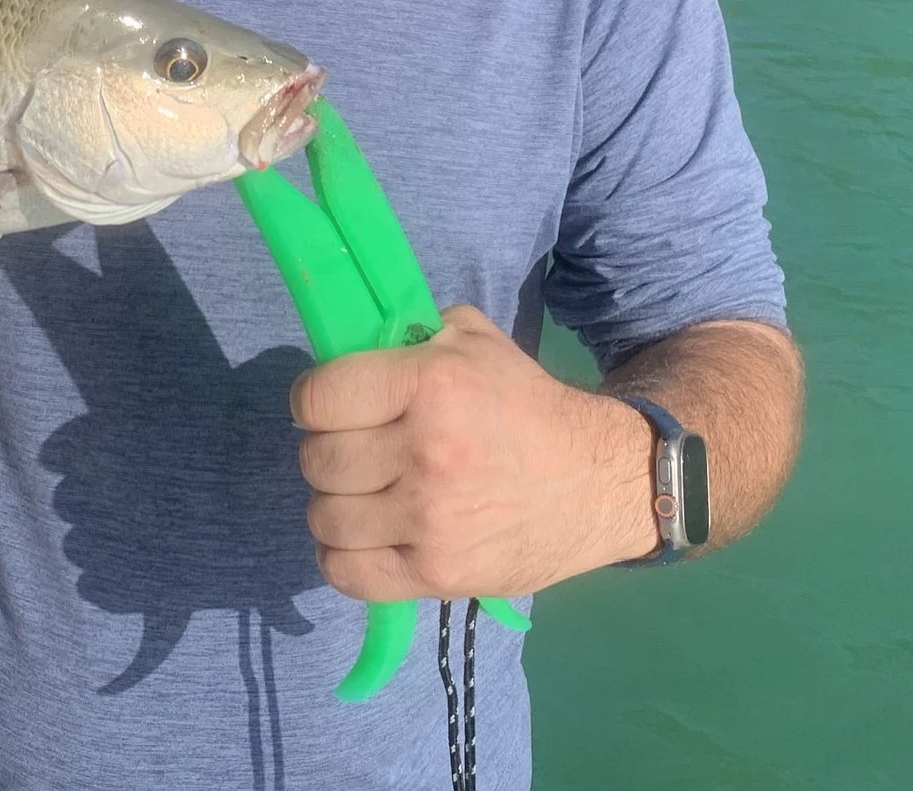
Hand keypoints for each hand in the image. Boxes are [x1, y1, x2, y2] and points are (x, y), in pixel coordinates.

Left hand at [291, 305, 659, 600]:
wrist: (598, 482)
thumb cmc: (527, 404)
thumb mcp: (473, 341)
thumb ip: (408, 337)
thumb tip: (347, 347)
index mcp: (432, 384)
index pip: (318, 398)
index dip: (314, 401)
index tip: (330, 406)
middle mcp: (426, 452)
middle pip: (318, 460)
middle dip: (329, 452)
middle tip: (357, 451)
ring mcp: (430, 521)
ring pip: (324, 517)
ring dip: (336, 504)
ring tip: (365, 495)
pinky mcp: (438, 575)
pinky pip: (346, 573)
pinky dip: (342, 555)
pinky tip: (367, 536)